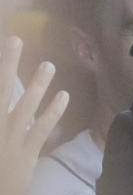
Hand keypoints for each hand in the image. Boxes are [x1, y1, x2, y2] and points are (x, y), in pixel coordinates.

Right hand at [0, 36, 68, 194]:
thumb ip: (5, 114)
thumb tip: (10, 105)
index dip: (2, 70)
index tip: (9, 45)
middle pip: (1, 90)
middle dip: (7, 63)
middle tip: (15, 40)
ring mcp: (7, 139)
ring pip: (23, 105)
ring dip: (36, 83)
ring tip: (47, 65)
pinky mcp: (25, 154)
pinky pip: (41, 128)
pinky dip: (52, 111)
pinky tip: (63, 96)